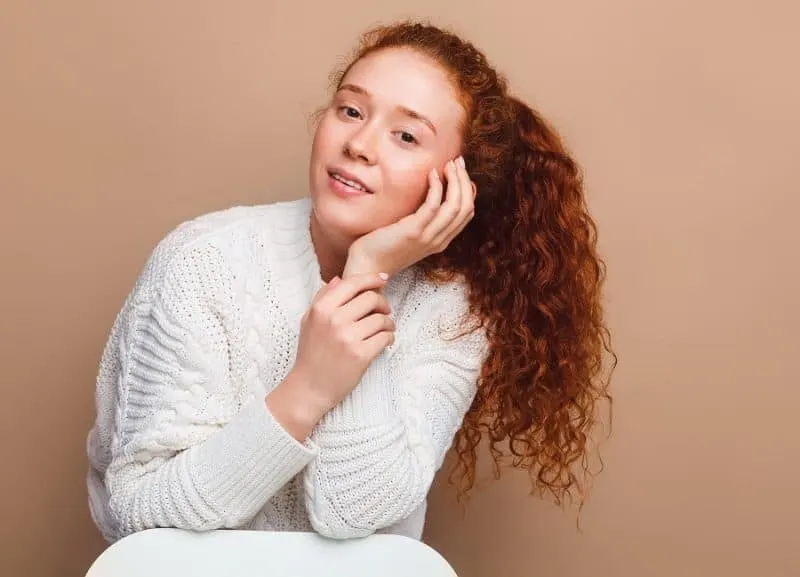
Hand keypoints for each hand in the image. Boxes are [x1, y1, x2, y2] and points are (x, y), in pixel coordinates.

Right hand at [289, 273, 394, 413]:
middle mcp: (334, 320)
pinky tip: (386, 341)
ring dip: (388, 323)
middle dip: (383, 303)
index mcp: (321, 309)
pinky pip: (385, 337)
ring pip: (381, 318)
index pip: (352, 284)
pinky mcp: (361, 355)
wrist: (309, 388)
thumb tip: (338, 278)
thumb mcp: (309, 321)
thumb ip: (322, 298)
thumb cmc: (310, 353)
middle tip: (384, 310)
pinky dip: (389, 337)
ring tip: (385, 328)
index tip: (383, 279)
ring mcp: (348, 338)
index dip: (372, 278)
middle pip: (371, 298)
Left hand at [344, 156, 475, 276]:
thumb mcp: (410, 232)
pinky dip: (436, 187)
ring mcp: (428, 238)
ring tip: (449, 164)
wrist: (366, 265)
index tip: (459, 170)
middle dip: (464, 181)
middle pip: (465, 208)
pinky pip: (433, 206)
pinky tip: (432, 173)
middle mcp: (439, 241)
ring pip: (455, 206)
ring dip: (455, 181)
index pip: (466, 213)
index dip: (468, 189)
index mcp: (441, 241)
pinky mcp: (413, 232)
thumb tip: (429, 192)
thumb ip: (423, 218)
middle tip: (457, 161)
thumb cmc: (383, 246)